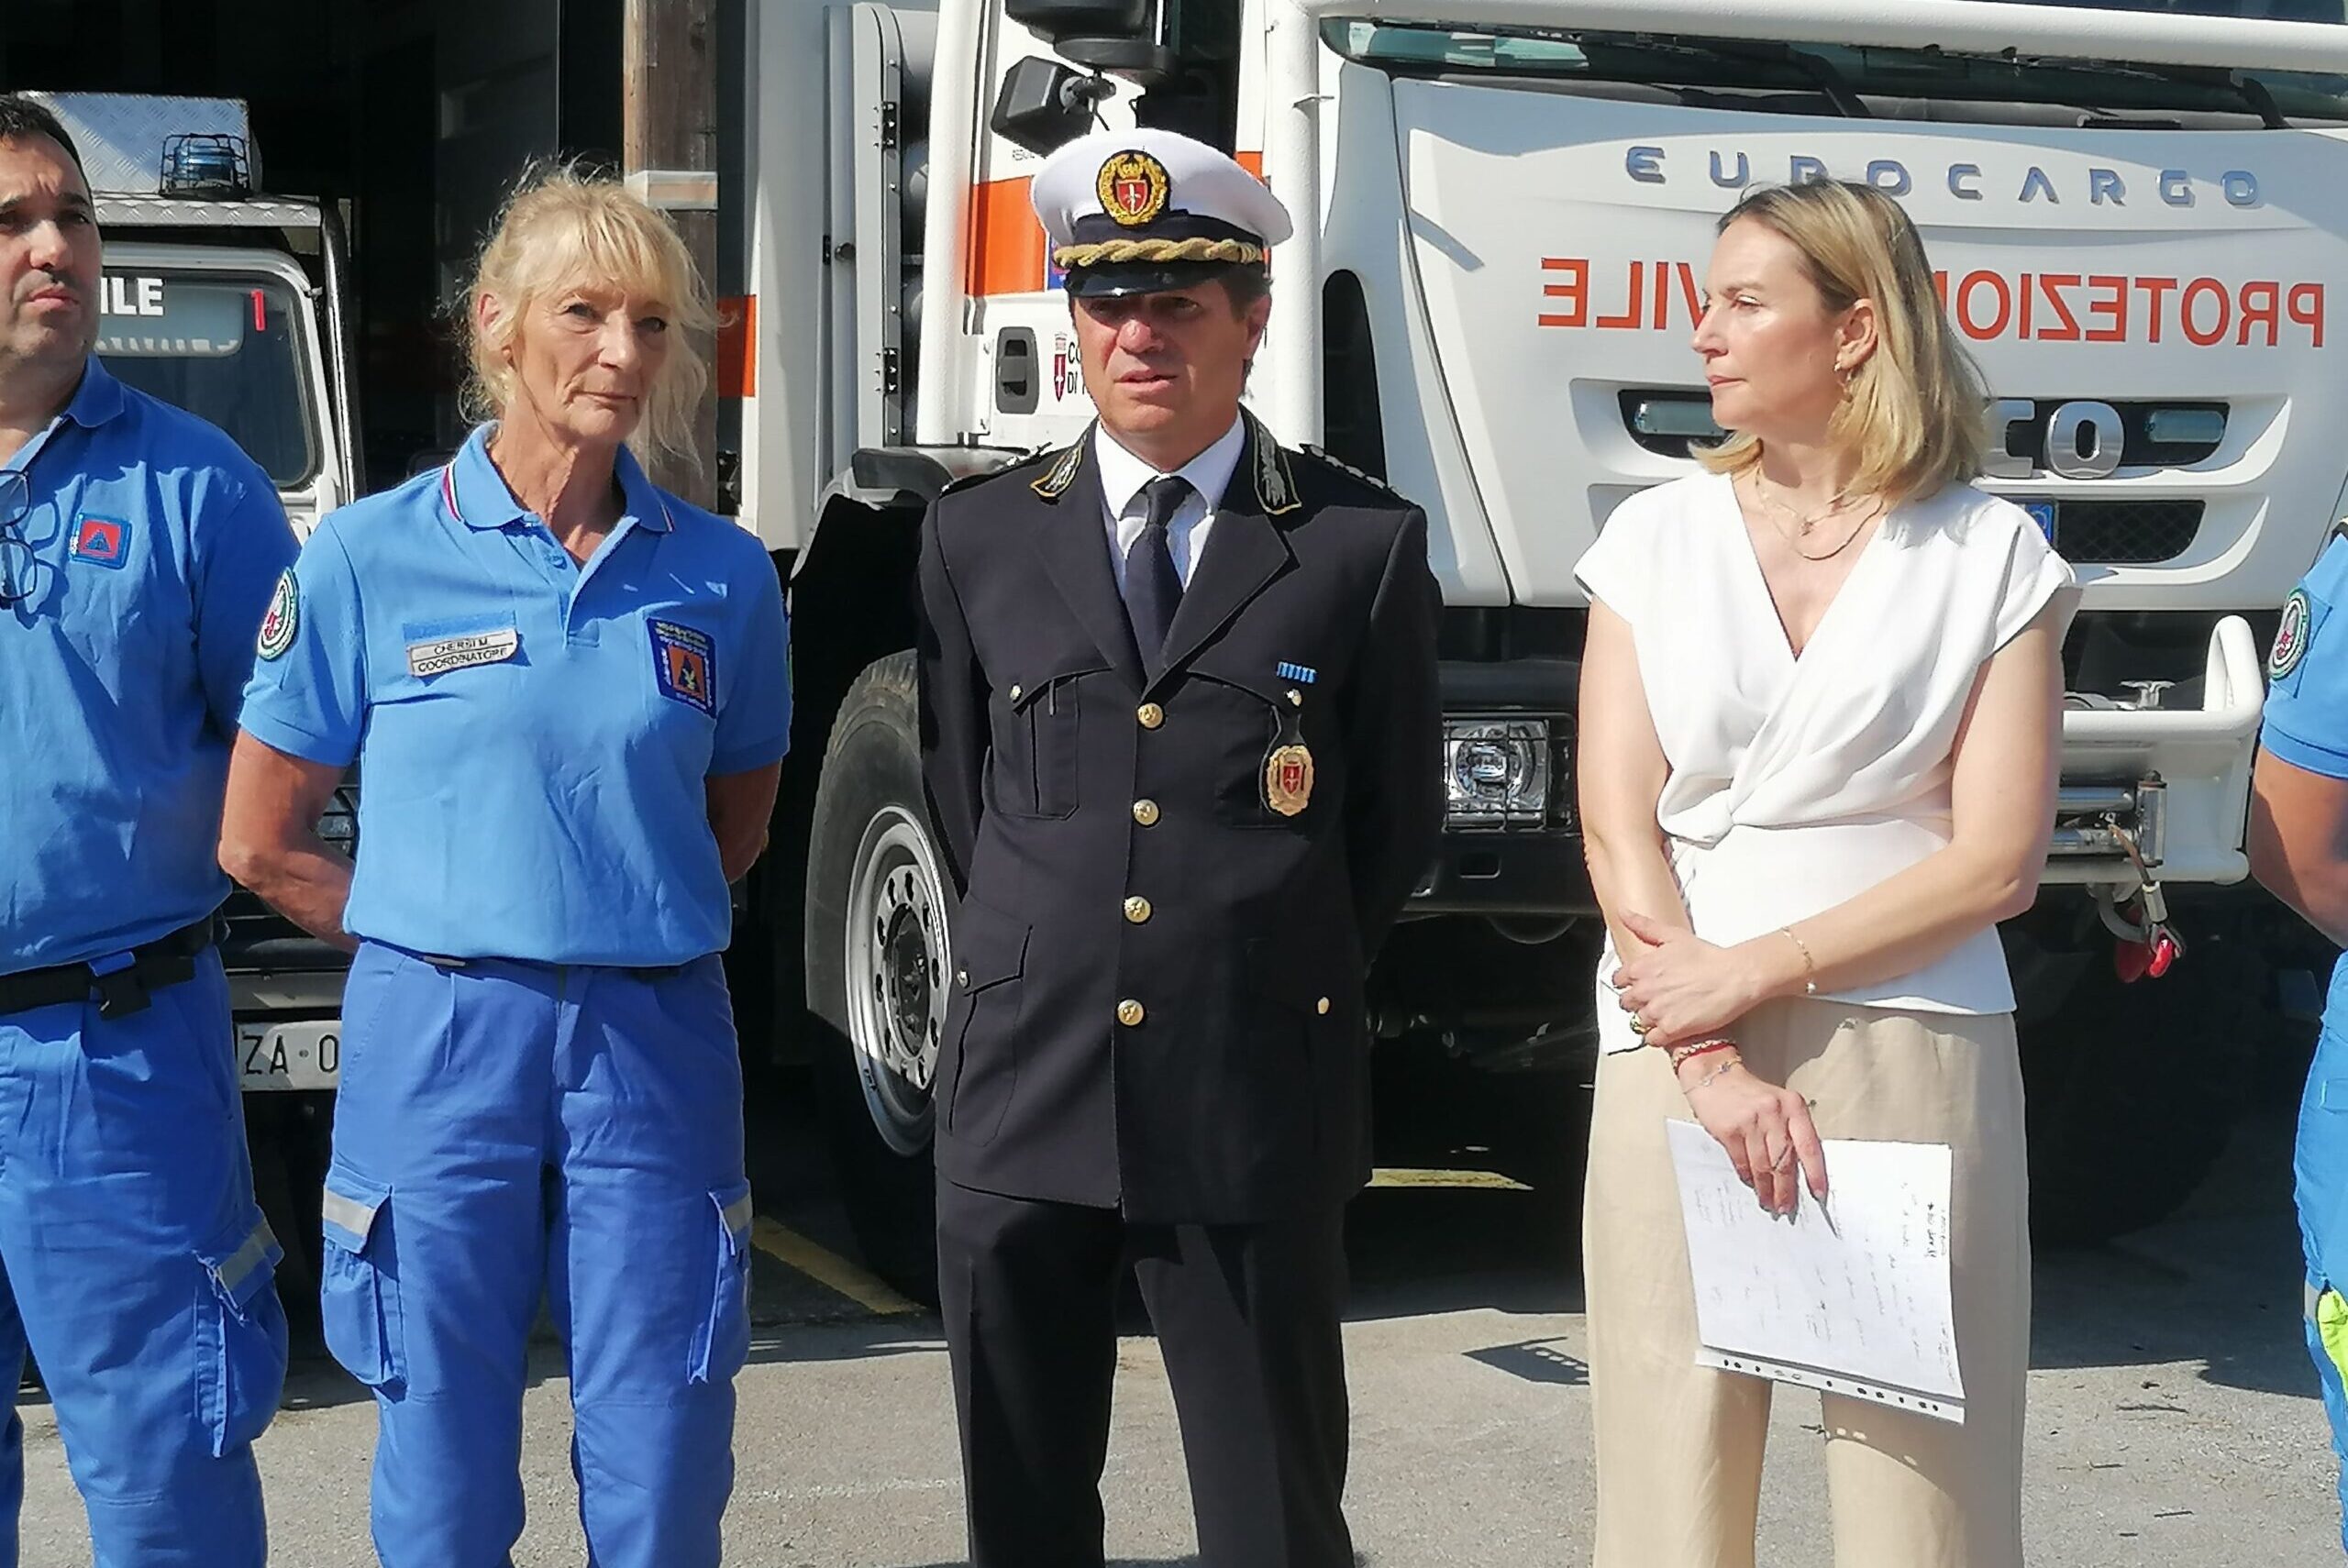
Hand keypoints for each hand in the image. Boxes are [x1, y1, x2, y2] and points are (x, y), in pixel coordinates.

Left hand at [1610, 910, 1770, 1047]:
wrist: (1733, 976)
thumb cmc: (1706, 956)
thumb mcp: (1673, 935)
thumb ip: (1644, 926)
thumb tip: (1623, 912)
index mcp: (1641, 968)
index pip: (1618, 981)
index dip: (1629, 983)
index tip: (1641, 985)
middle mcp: (1644, 991)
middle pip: (1626, 1003)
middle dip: (1638, 1002)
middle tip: (1655, 1000)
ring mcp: (1656, 1012)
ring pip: (1638, 1022)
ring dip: (1649, 1019)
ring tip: (1667, 1013)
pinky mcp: (1671, 1030)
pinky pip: (1652, 1039)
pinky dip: (1658, 1036)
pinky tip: (1671, 1027)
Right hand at [1682, 1058, 1828, 1215]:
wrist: (1714, 1075)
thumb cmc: (1750, 1094)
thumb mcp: (1778, 1104)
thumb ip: (1789, 1131)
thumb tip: (1796, 1172)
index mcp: (1793, 1106)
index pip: (1809, 1146)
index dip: (1815, 1173)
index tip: (1818, 1193)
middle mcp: (1773, 1112)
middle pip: (1784, 1161)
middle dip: (1786, 1189)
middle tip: (1786, 1206)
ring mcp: (1750, 1121)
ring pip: (1763, 1165)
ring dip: (1766, 1188)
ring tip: (1769, 1202)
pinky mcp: (1729, 1129)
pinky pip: (1742, 1161)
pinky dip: (1748, 1176)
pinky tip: (1751, 1183)